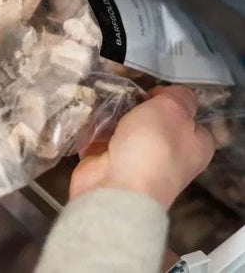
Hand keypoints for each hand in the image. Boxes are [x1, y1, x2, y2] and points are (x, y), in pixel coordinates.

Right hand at [70, 86, 214, 208]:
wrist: (116, 188)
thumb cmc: (152, 147)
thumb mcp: (173, 109)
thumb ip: (178, 95)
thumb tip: (166, 95)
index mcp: (193, 145)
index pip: (187, 116)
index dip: (168, 100)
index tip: (150, 92)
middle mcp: (168, 156)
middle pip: (150, 119)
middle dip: (133, 105)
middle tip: (121, 94)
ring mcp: (136, 162)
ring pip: (122, 127)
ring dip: (109, 115)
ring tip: (100, 101)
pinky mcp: (108, 164)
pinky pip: (99, 139)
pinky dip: (91, 129)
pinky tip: (86, 116)